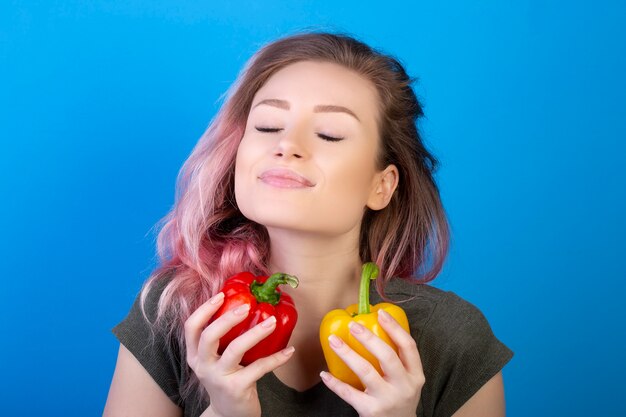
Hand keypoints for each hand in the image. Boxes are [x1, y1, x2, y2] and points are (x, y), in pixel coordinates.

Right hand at [184, 292, 295, 416]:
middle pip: (209, 336)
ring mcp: (218, 378)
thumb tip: (243, 305)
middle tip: (246, 306)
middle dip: (227, 318)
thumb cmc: (226, 379)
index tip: (221, 295)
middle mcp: (203, 366)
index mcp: (195, 355)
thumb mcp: (216, 360)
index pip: (191, 327)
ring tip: (273, 322)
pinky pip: (259, 368)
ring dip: (256, 333)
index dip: (204, 309)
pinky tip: (289, 351)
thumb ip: (222, 339)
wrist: (229, 415)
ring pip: (235, 349)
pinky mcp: (236, 388)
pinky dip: (276, 358)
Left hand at [320, 308, 424, 416]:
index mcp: (415, 375)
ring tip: (333, 340)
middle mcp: (404, 386)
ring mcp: (387, 399)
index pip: (409, 346)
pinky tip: (325, 374)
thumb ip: (398, 360)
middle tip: (353, 325)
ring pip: (366, 372)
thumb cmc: (399, 398)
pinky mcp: (371, 411)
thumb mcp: (408, 380)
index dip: (395, 328)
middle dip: (369, 338)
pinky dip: (335, 383)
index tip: (380, 312)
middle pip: (387, 357)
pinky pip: (349, 394)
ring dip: (347, 354)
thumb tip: (375, 327)